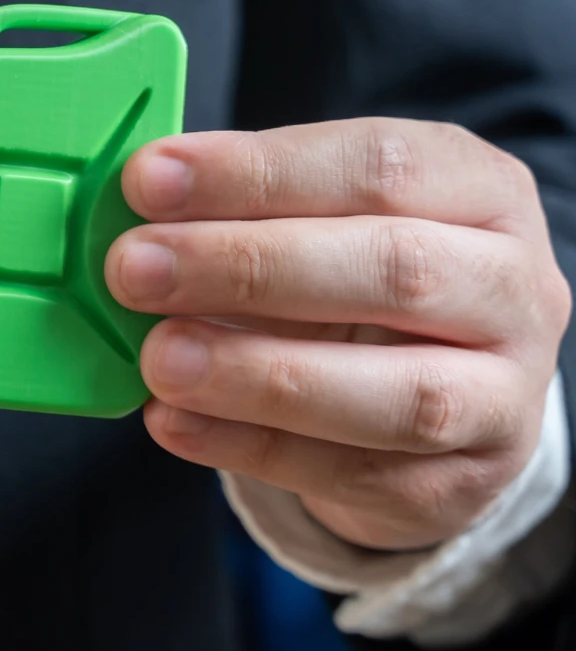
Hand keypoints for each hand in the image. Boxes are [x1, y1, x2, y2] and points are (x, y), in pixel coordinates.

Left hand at [105, 119, 570, 550]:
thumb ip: (242, 206)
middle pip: (397, 269)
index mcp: (482, 190)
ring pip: (400, 392)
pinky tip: (172, 421)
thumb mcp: (318, 218)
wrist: (433, 397)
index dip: (256, 172)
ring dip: (259, 373)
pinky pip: (355, 472)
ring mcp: (503, 396)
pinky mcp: (461, 486)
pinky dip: (250, 446)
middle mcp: (516, 289)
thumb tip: (134, 204)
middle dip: (249, 267)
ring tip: (157, 357)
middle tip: (134, 268)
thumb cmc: (353, 277)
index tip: (147, 181)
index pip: (379, 164)